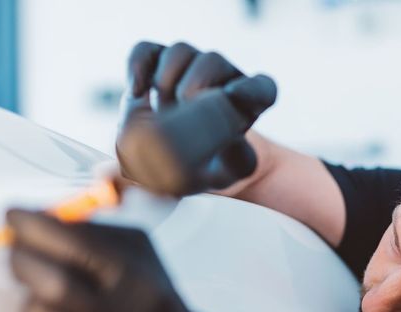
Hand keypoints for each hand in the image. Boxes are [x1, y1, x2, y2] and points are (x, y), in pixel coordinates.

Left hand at [8, 209, 206, 311]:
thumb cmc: (150, 299)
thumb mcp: (139, 256)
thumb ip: (92, 232)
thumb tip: (33, 220)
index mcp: (140, 284)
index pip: (80, 248)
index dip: (37, 226)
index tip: (14, 214)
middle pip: (52, 284)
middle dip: (23, 259)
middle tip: (18, 249)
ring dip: (37, 296)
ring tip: (64, 297)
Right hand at [117, 41, 276, 195]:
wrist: (167, 166)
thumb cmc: (204, 168)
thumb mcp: (226, 173)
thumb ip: (236, 158)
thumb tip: (230, 130)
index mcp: (247, 105)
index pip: (262, 89)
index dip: (250, 91)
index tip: (231, 99)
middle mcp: (221, 79)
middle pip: (212, 61)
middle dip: (192, 89)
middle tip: (181, 115)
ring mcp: (189, 67)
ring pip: (180, 51)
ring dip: (165, 83)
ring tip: (162, 113)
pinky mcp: (157, 64)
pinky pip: (146, 50)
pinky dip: (138, 68)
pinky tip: (139, 94)